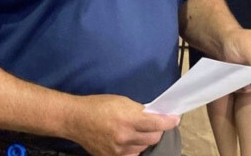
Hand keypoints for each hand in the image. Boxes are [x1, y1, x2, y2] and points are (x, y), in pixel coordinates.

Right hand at [65, 95, 179, 155]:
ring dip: (144, 139)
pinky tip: (128, 141)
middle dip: (156, 130)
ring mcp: (119, 150)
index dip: (169, 121)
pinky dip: (134, 148)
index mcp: (127, 118)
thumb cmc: (98, 106)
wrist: (76, 119)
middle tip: (152, 124)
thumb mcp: (120, 101)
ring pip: (144, 147)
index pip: (157, 124)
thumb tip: (154, 116)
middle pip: (153, 138)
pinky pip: (133, 155)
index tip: (175, 119)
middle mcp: (125, 136)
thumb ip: (138, 110)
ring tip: (134, 131)